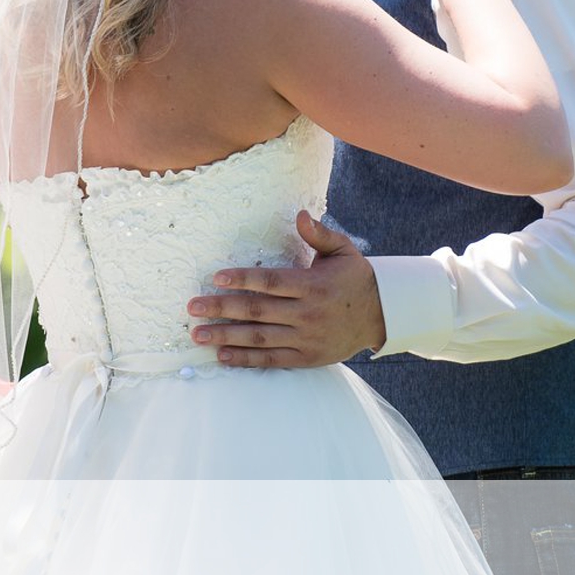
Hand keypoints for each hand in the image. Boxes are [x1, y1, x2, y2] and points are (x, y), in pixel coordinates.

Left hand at [186, 210, 387, 366]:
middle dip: (221, 308)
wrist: (382, 316)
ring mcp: (306, 338)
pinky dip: (246, 359)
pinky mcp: (306, 357)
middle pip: (257, 311)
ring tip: (198, 334)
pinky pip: (271, 359)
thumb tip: (300, 215)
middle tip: (192, 308)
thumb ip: (319, 234)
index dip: (242, 280)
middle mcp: (307, 313)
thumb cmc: (355, 278)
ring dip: (226, 336)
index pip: (270, 282)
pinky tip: (222, 355)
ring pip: (259, 338)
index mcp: (313, 285)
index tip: (215, 278)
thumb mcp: (343, 250)